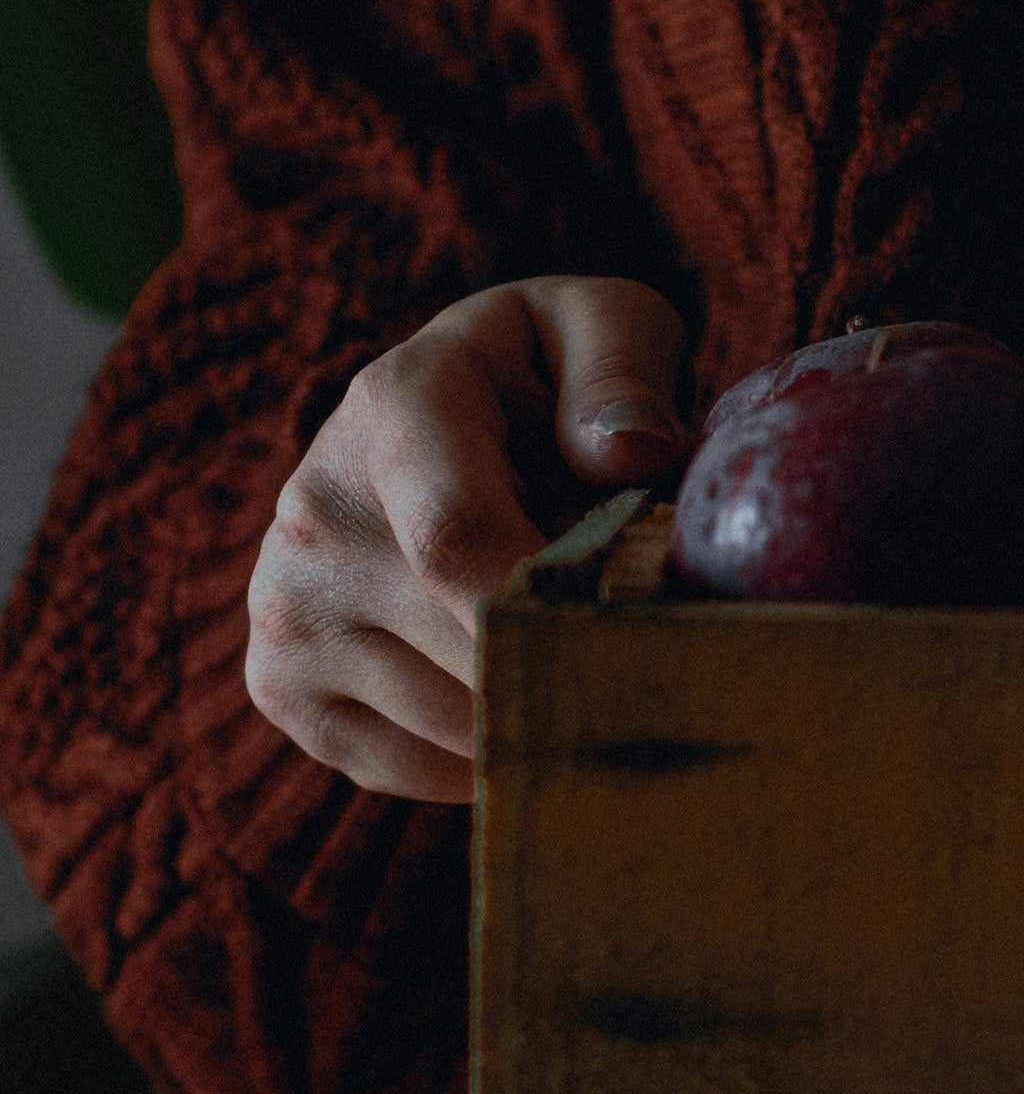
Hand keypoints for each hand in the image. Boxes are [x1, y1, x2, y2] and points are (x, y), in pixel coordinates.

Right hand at [246, 277, 687, 801]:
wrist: (450, 414)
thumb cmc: (555, 374)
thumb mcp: (604, 325)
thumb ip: (623, 371)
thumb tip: (632, 454)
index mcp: (396, 406)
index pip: (458, 540)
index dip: (557, 608)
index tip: (652, 632)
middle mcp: (314, 508)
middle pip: (464, 644)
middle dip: (585, 664)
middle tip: (671, 665)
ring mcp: (284, 605)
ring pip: (449, 722)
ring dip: (546, 712)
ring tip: (601, 658)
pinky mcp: (281, 685)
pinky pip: (412, 768)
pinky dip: (493, 756)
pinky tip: (533, 691)